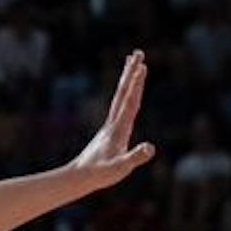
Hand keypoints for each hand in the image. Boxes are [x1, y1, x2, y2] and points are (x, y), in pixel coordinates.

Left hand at [70, 50, 155, 190]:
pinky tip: (126, 93)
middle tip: (138, 52)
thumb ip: (135, 157)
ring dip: (127, 78)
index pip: (130, 101)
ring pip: (120, 96)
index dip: (137, 85)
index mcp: (119, 128)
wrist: (80, 177)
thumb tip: (150, 147)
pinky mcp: (110, 130)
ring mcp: (111, 125)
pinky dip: (125, 93)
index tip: (142, 66)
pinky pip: (119, 105)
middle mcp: (114, 122)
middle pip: (124, 92)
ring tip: (131, 62)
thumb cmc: (100, 174)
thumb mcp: (121, 168)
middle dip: (132, 72)